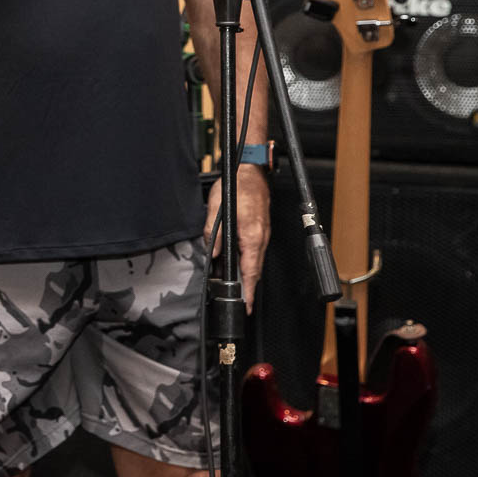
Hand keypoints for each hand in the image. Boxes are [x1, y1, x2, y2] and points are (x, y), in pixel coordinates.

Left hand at [204, 168, 270, 311]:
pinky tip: (242, 265)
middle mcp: (261, 237)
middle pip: (255, 269)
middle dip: (250, 288)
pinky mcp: (262, 229)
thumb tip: (213, 253)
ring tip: (241, 290)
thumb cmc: (236, 186)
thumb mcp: (216, 208)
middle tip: (243, 303)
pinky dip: (251, 262)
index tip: (248, 304)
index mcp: (251, 235)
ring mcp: (264, 234)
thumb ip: (214, 233)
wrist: (251, 172)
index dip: (249, 290)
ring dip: (250, 275)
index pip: (250, 270)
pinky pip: (257, 251)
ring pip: (256, 260)